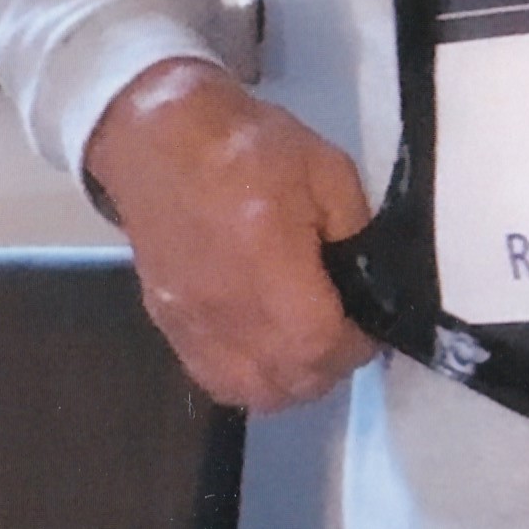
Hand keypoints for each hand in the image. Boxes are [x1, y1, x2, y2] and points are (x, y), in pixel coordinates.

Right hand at [84, 57, 378, 411]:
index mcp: (270, 266)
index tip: (368, 322)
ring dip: (290, 381)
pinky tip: (267, 348)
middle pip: (288, 381)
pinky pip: (214, 379)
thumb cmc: (250, 147)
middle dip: (329, 366)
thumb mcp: (327, 171)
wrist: (159, 137)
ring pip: (251, 391)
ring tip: (307, 345)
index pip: (320, 346)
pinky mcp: (167, 324)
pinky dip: (250, 378)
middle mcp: (226, 308)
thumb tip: (369, 282)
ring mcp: (191, 323)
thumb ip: (355, 232)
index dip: (356, 346)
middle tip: (344, 332)